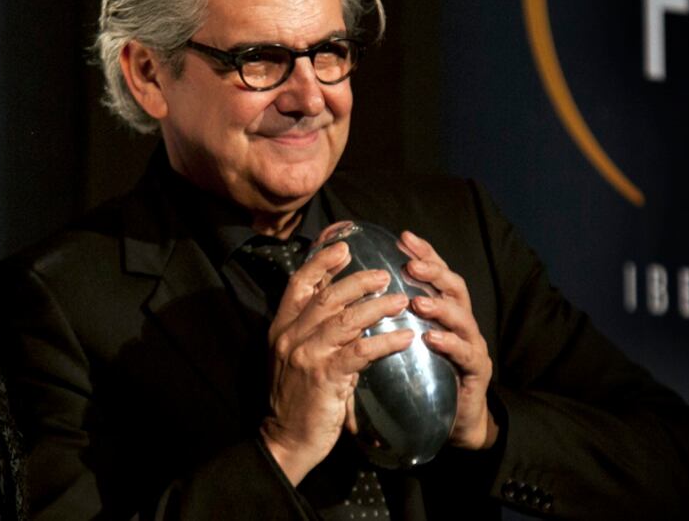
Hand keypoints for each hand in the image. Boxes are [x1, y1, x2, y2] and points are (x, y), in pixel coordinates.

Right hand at [260, 241, 414, 483]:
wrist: (285, 441)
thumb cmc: (297, 398)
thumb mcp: (297, 356)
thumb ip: (315, 330)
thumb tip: (345, 306)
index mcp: (281, 327)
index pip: (298, 283)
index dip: (321, 261)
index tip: (344, 247)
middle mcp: (290, 336)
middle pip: (327, 296)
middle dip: (359, 281)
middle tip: (386, 275)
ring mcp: (307, 356)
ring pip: (346, 319)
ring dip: (378, 306)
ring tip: (402, 301)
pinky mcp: (325, 377)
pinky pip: (361, 351)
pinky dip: (387, 342)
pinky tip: (407, 338)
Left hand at [401, 231, 497, 449]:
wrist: (453, 422)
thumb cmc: (421, 380)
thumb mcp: (401, 345)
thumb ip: (385, 322)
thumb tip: (348, 298)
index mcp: (443, 311)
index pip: (435, 275)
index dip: (423, 254)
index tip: (403, 237)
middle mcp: (461, 322)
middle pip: (453, 287)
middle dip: (434, 272)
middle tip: (412, 264)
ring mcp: (472, 344)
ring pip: (463, 316)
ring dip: (440, 306)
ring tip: (418, 301)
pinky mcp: (476, 370)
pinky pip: (465, 353)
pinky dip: (450, 343)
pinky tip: (432, 338)